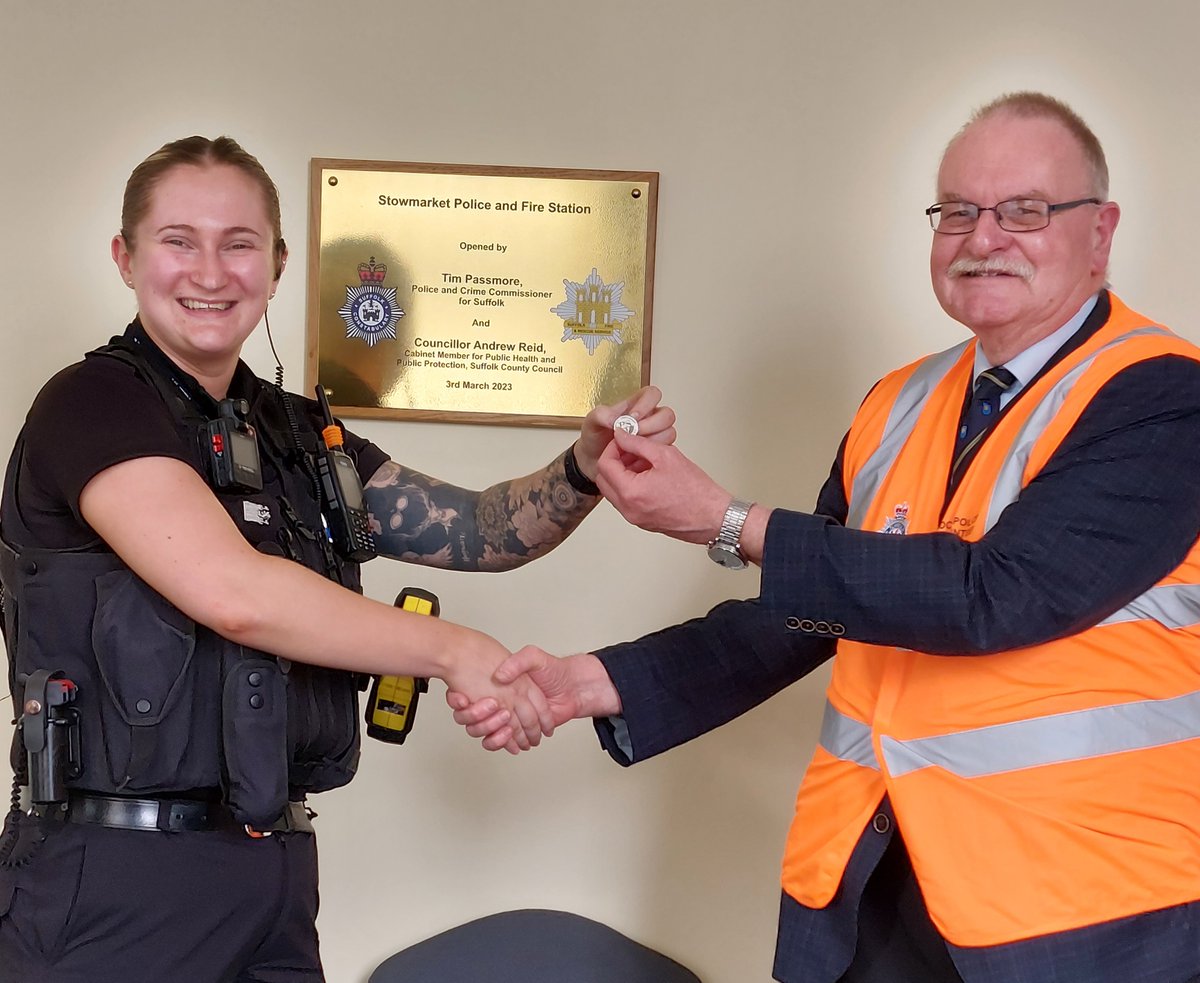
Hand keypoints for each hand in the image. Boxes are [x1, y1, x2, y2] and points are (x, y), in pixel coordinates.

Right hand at [447, 648, 620, 751]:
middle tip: (473, 712)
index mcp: (506, 684)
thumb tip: (500, 676)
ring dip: (488, 729)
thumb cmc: (556, 670)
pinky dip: (502, 742)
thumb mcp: (535, 657)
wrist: (577, 686)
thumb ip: (519, 661)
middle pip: (479, 714)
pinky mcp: (523, 730)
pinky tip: (503, 737)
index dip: (467, 699)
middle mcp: (507, 700)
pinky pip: (506, 739)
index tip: (459, 699)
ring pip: (490, 729)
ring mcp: (514, 716)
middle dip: (475, 716)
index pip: (479, 694)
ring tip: (494, 723)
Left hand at [573, 385, 676, 481]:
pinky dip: (650, 456)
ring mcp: (654, 436)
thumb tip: (616, 418)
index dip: (646, 404)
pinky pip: (664, 452)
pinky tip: (635, 459)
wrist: (593, 461)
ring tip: (632, 449)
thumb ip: (601, 414)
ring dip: (652, 442)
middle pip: (667, 415)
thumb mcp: (591, 422)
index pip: (653, 394)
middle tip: (634, 434)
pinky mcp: (654, 453)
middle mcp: (649, 419)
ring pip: (669, 433)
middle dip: (651, 425)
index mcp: (636, 405)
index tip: (632, 417)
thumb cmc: (595, 438)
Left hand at [594, 430, 731, 543]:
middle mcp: (628, 509)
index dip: (612, 447)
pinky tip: (650, 475)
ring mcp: (635, 518)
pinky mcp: (643, 521)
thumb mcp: (665, 456)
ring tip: (645, 461)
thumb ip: (638, 443)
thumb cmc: (696, 491)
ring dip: (623, 473)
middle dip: (614, 461)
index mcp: (631, 493)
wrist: (713, 517)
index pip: (605, 465)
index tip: (624, 439)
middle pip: (604, 480)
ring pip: (615, 491)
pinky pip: (627, 501)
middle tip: (631, 448)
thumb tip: (622, 435)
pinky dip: (631, 485)